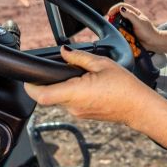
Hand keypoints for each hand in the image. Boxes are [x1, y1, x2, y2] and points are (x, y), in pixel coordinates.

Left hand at [24, 45, 166, 154]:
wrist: (138, 107)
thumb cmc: (125, 87)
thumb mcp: (102, 64)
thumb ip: (79, 57)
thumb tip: (64, 51)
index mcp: (76, 93)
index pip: (42, 95)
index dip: (30, 87)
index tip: (28, 78)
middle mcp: (73, 106)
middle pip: (49, 95)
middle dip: (50, 82)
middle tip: (62, 69)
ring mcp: (78, 113)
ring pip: (59, 98)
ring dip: (63, 87)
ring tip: (81, 76)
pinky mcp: (83, 115)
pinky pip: (70, 102)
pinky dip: (72, 92)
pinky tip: (87, 84)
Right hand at [107, 3, 160, 49]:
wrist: (153, 42)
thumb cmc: (148, 31)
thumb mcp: (139, 22)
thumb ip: (131, 15)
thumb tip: (121, 9)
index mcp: (134, 12)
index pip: (121, 6)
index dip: (114, 8)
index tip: (109, 14)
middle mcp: (130, 17)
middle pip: (118, 13)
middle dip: (112, 17)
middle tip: (109, 22)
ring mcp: (129, 24)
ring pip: (118, 22)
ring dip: (114, 24)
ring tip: (112, 28)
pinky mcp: (128, 31)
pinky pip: (120, 29)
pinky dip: (117, 30)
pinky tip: (117, 33)